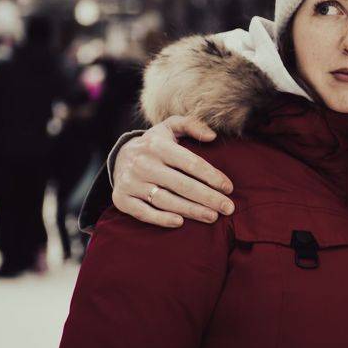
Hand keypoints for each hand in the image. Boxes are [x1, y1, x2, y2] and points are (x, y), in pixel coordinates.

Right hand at [111, 116, 235, 227]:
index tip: (229, 188)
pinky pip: (143, 213)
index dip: (212, 176)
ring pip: (165, 200)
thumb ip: (192, 125)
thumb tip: (213, 136)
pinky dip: (161, 219)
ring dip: (191, 210)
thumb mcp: (170, 127)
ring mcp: (131, 182)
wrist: (119, 156)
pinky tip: (180, 223)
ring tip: (212, 217)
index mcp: (157, 145)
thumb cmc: (155, 144)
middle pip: (182, 185)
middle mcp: (143, 164)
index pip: (191, 163)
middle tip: (228, 208)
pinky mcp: (122, 199)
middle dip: (208, 198)